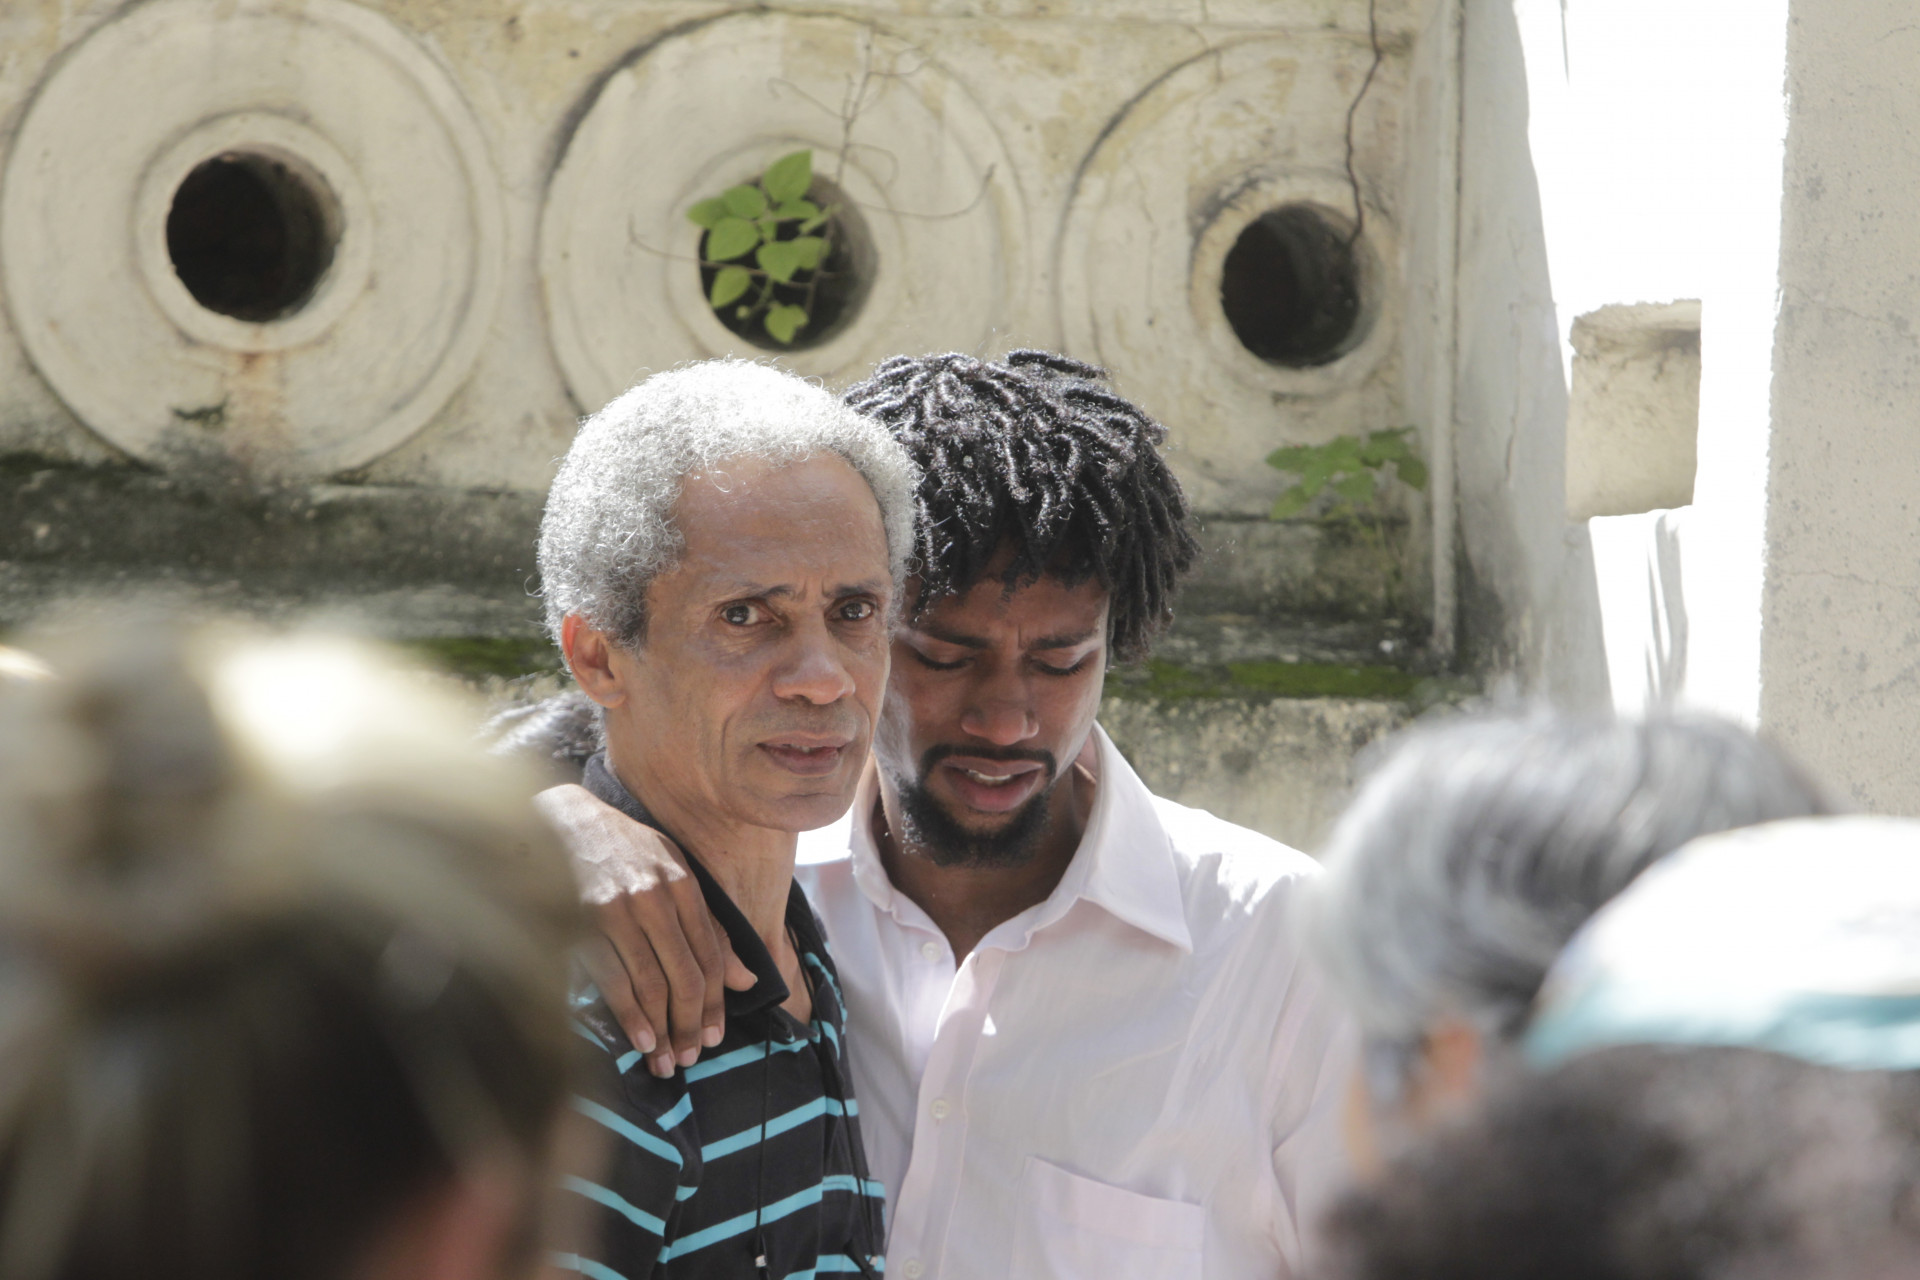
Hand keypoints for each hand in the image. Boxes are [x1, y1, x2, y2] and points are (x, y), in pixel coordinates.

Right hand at [535, 784, 754, 1076]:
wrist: (559, 820)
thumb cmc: (620, 849)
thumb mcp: (671, 870)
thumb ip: (707, 923)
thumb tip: (746, 980)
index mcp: (683, 883)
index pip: (711, 953)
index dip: (716, 1000)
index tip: (715, 1035)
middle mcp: (656, 897)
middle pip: (686, 973)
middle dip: (691, 1023)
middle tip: (691, 1057)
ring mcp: (618, 910)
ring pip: (653, 983)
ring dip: (663, 1030)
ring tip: (665, 1062)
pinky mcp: (582, 922)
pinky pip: (614, 979)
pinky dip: (631, 1015)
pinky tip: (641, 1040)